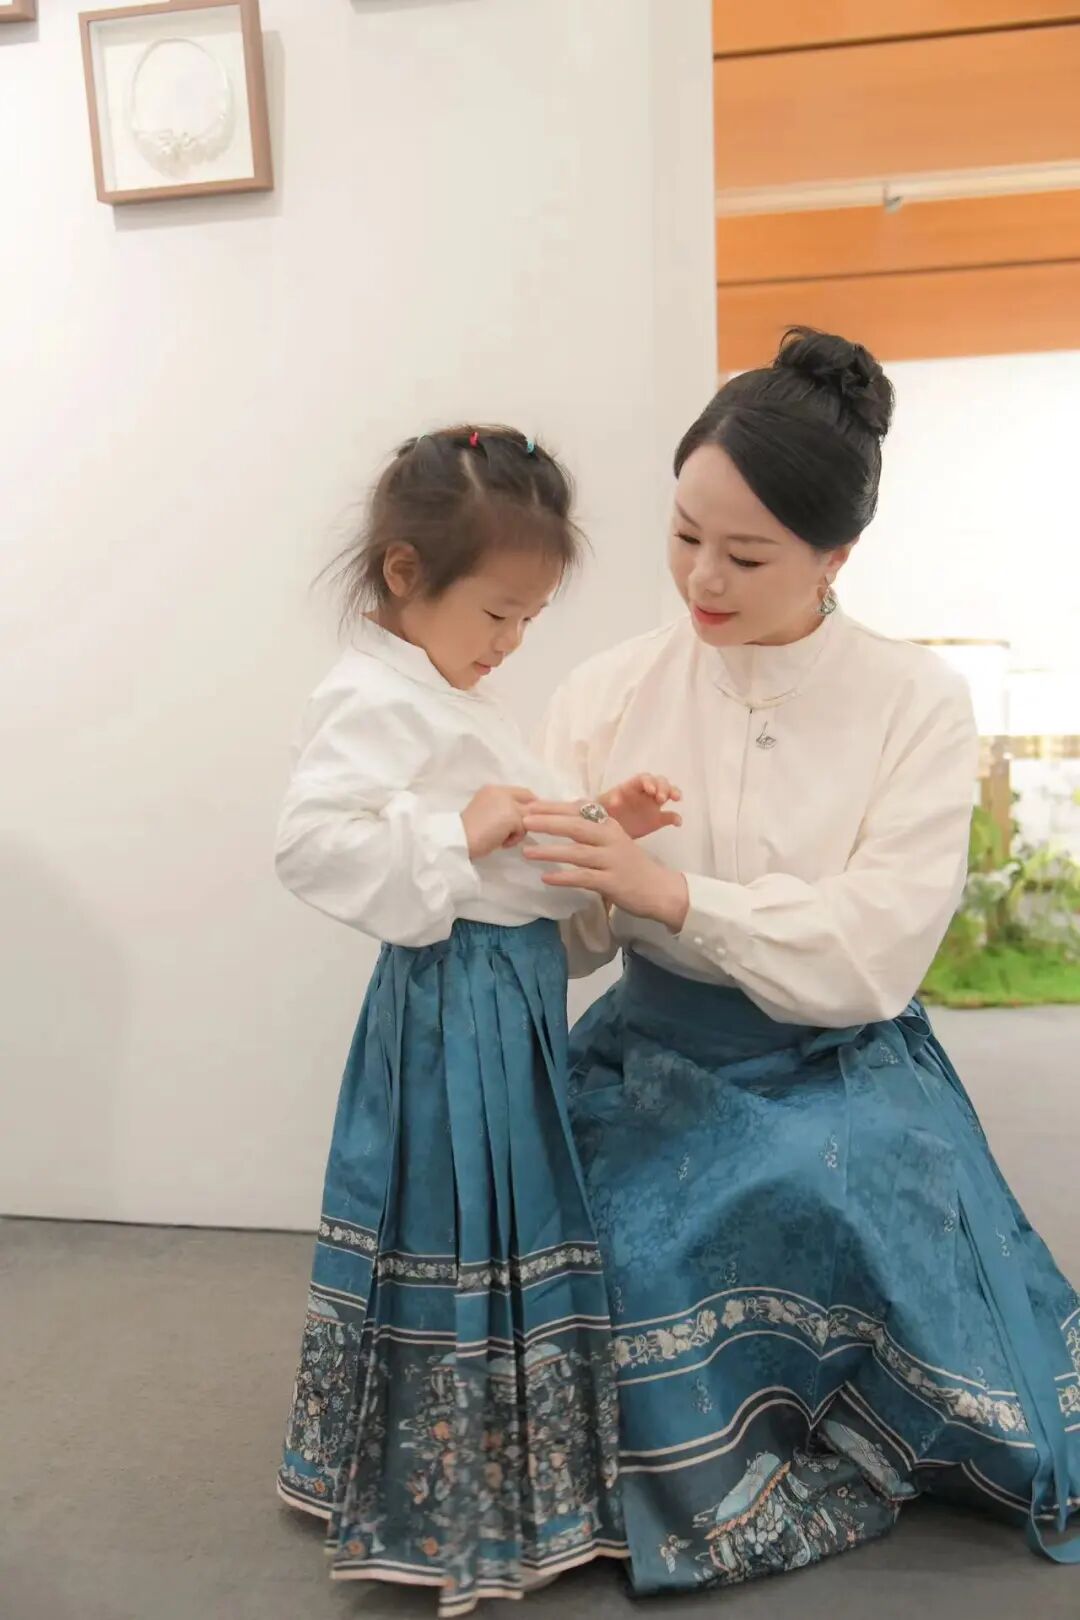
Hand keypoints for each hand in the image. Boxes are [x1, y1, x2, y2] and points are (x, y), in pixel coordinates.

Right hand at [462, 785, 536, 858]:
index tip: (529, 818)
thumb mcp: (484, 812)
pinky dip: (514, 839)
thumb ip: (500, 808)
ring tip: (502, 839)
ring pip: (529, 816)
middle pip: (530, 802)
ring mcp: (508, 803)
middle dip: (529, 817)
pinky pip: (523, 829)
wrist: (458, 838)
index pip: (522, 792)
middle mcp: (501, 792)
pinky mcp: (512, 817)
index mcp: (493, 790)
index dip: (529, 804)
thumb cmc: (467, 832)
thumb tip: (520, 816)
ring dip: (518, 830)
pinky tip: (500, 843)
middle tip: (522, 830)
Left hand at [521, 804, 688, 930]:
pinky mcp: (612, 882)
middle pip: (576, 826)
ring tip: (527, 852)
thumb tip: (559, 817)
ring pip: (577, 852)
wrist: (659, 889)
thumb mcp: (613, 841)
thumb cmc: (630, 865)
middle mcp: (611, 839)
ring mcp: (612, 861)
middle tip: (524, 820)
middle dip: (548, 822)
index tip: (530, 805)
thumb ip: (590, 829)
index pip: (579, 811)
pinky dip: (564, 877)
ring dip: (550, 851)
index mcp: (609, 825)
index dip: (553, 807)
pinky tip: (547, 878)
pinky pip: (584, 878)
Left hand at [600, 773, 681, 839]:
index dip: (648, 782)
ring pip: (668, 793)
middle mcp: (645, 793)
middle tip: (661, 798)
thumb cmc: (603, 814)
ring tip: (675, 799)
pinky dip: (676, 818)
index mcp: (632, 788)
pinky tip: (678, 823)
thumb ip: (601, 803)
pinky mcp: (658, 820)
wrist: (607, 832)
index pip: (643, 779)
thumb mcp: (599, 807)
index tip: (650, 791)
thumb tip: (605, 802)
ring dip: (673, 793)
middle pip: (659, 782)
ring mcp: (653, 805)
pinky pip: (671, 816)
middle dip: (662, 787)